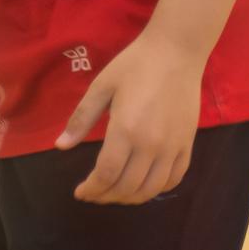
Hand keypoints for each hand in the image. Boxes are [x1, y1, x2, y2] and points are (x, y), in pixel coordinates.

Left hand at [56, 34, 204, 203]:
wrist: (176, 51)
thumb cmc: (134, 65)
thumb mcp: (101, 87)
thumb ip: (81, 118)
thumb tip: (60, 146)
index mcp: (125, 130)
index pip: (106, 175)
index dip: (91, 189)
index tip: (80, 192)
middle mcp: (151, 144)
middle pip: (127, 187)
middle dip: (106, 196)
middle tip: (94, 194)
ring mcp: (172, 146)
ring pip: (151, 188)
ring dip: (131, 198)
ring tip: (116, 193)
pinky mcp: (188, 143)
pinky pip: (174, 178)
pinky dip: (158, 189)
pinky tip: (144, 185)